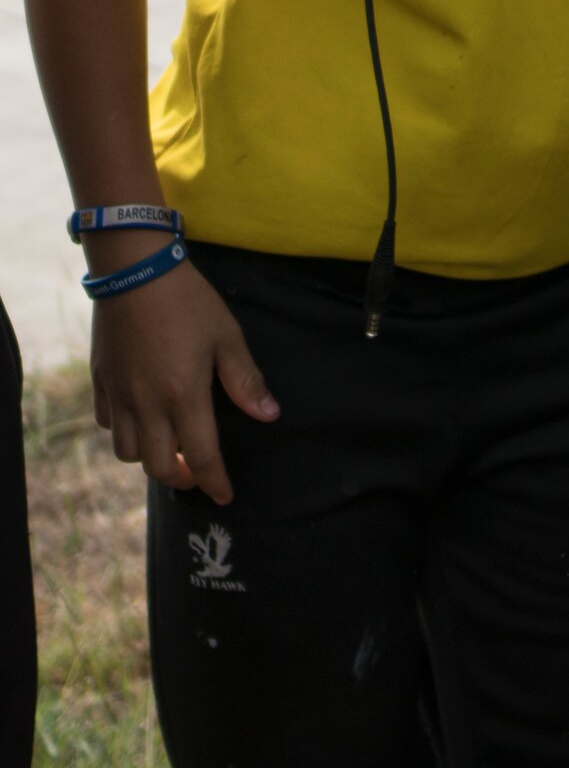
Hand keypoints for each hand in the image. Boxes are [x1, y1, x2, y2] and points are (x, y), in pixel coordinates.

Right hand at [90, 253, 277, 503]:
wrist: (134, 270)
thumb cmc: (188, 301)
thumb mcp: (227, 336)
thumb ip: (246, 380)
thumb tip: (268, 415)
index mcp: (183, 395)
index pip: (201, 457)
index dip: (215, 482)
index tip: (226, 496)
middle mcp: (146, 403)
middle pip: (158, 466)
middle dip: (182, 478)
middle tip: (201, 471)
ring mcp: (119, 394)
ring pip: (127, 452)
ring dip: (151, 458)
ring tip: (172, 445)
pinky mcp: (101, 381)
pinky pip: (109, 424)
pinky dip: (127, 432)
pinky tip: (144, 418)